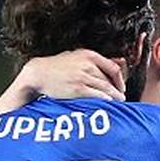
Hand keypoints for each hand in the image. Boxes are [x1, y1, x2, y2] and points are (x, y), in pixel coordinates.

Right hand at [0, 50, 124, 115]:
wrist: (38, 73)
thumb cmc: (56, 67)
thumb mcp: (74, 56)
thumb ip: (90, 61)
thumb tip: (110, 64)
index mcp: (88, 55)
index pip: (112, 67)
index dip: (120, 79)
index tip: (121, 87)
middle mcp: (87, 64)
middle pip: (109, 80)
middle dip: (117, 91)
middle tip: (121, 98)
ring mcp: (83, 77)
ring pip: (106, 89)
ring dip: (114, 97)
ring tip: (117, 103)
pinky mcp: (78, 89)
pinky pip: (97, 96)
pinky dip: (105, 101)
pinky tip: (108, 105)